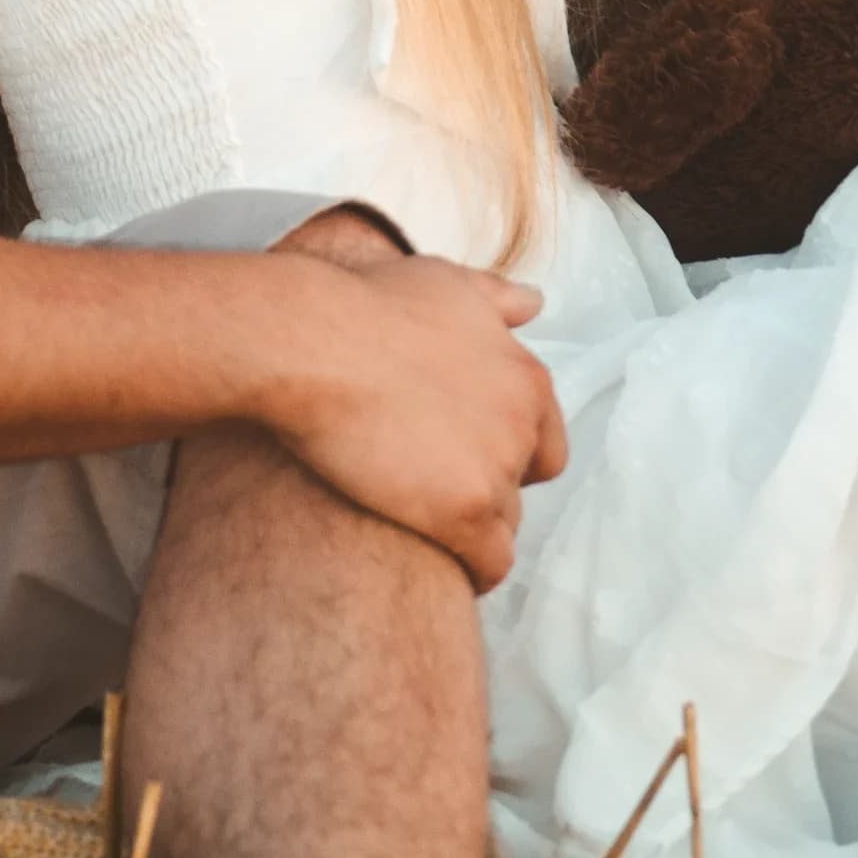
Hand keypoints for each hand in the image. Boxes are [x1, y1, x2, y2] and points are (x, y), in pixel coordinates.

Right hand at [268, 249, 567, 591]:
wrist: (313, 343)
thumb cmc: (367, 307)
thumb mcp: (445, 284)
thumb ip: (497, 298)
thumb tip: (535, 301)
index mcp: (525, 374)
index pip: (544, 437)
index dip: (506, 451)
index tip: (464, 454)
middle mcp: (523, 423)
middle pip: (522, 481)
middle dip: (490, 487)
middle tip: (435, 485)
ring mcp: (496, 469)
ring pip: (504, 524)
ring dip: (473, 528)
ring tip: (426, 528)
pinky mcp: (463, 513)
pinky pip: (491, 563)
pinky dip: (475, 573)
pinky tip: (448, 573)